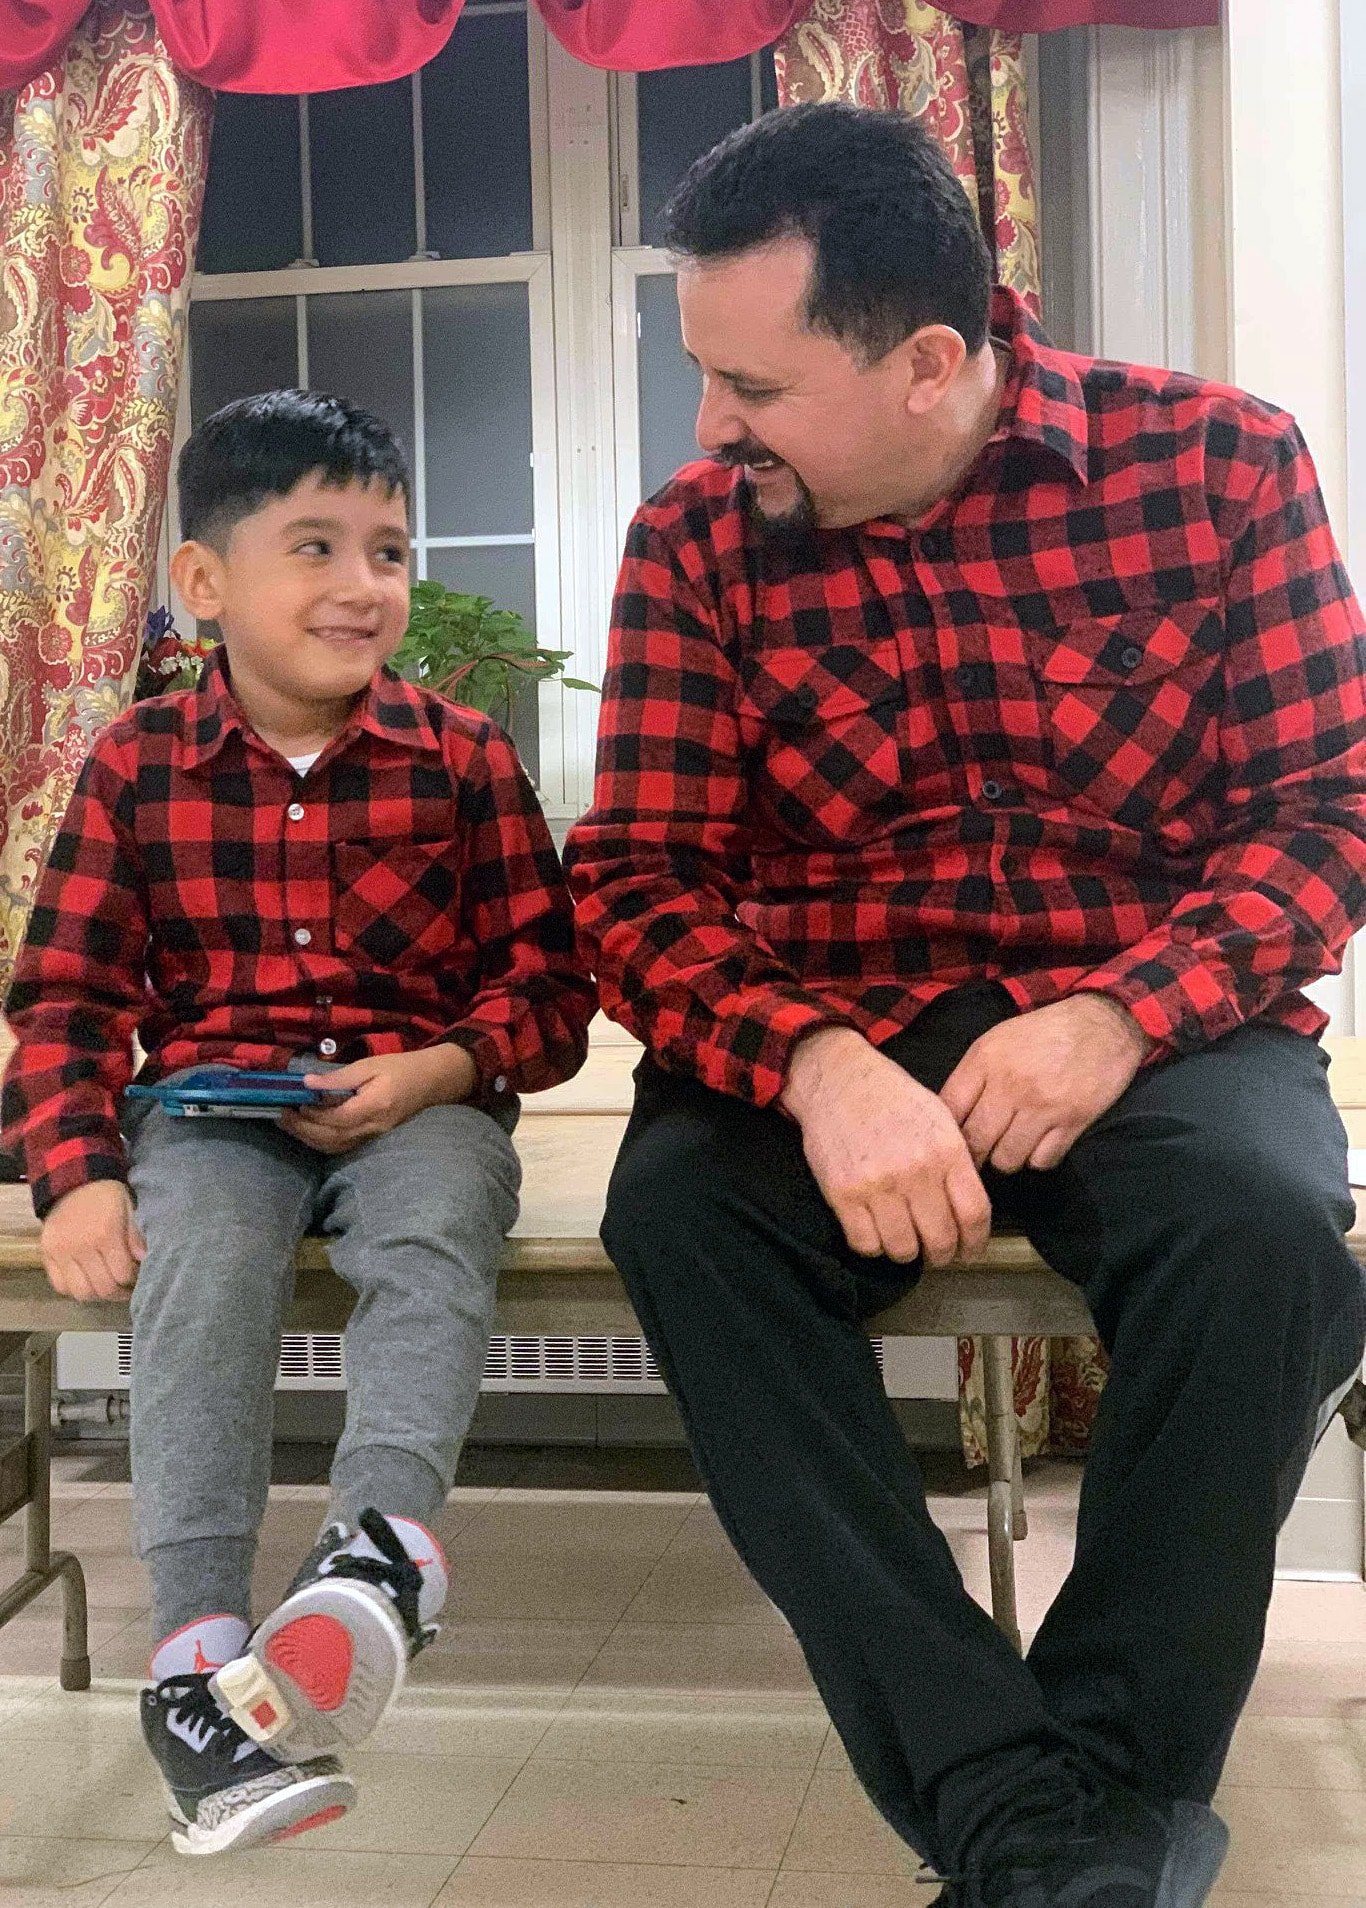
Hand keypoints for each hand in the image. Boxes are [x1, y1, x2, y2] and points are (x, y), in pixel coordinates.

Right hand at [41, 1181, 145, 1301]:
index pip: (122, 1274)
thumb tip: (144, 1260)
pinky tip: (87, 1281)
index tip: (138, 1277)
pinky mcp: (46, 1255)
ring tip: (107, 1286)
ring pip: (81, 1292)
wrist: (73, 1181)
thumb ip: (136, 1236)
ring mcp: (61, 1253)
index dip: (133, 1280)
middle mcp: (81, 1247)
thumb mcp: (129, 1207)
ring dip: (97, 1295)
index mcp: (105, 1234)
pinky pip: (60, 1286)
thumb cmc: (107, 1195)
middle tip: (126, 1287)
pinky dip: (75, 1290)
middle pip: (103, 1288)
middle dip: (119, 1292)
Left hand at [278, 1046, 477, 1153]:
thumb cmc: (401, 1068)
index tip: (294, 1103)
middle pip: (332, 1138)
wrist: (431, 1082)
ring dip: (308, 1138)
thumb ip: (339, 1076)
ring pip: (335, 1147)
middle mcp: (374, 1127)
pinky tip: (308, 1130)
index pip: (338, 1118)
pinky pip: (342, 1146)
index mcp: (375, 1106)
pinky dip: (321, 1142)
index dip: (313, 1115)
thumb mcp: (370, 1064)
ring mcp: (373, 1136)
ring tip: (288, 1124)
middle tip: (281, 1116)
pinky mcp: (371, 1139)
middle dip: (302, 1130)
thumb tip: (307, 1083)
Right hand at [780, 1027, 991, 1266]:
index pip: (974, 1214)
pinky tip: (877, 1232)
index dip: (975, 1242)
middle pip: (941, 1239)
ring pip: (903, 1250)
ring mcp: (878, 1185)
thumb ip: (957, 1160)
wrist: (839, 1078)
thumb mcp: (940, 1116)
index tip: (970, 1250)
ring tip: (905, 1242)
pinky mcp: (843, 1194)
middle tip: (937, 1253)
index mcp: (947, 1150)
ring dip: (907, 1252)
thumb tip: (969, 1207)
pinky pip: (865, 1243)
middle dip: (942, 1254)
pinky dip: (873, 1246)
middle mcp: (916, 1171)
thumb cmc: (890, 1096)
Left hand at [939, 994, 1153, 1174]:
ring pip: (1007, 1159)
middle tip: (978, 1156)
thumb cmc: (1045, 1032)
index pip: (950, 1109)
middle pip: (975, 1142)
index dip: (947, 1131)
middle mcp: (1010, 1084)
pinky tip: (1039, 1144)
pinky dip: (1038, 1159)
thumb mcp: (998, 1039)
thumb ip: (973, 1075)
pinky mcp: (1072, 1121)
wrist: (1104, 1024)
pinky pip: (1042, 1161)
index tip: (951, 1139)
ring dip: (1006, 1158)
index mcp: (986, 1059)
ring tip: (1010, 1147)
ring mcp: (1042, 1105)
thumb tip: (950, 1116)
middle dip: (973, 1155)